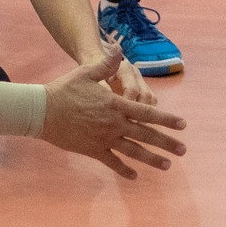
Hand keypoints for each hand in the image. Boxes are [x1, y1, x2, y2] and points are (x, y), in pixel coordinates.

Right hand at [41, 46, 187, 177]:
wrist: (42, 111)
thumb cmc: (64, 89)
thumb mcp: (86, 72)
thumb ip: (107, 64)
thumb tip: (120, 50)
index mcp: (116, 104)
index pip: (147, 112)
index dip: (166, 119)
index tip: (182, 125)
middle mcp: (114, 123)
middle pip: (146, 134)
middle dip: (166, 143)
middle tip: (183, 150)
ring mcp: (104, 139)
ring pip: (133, 151)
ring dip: (152, 159)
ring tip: (167, 165)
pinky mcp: (92, 150)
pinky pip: (112, 162)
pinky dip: (124, 169)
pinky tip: (135, 176)